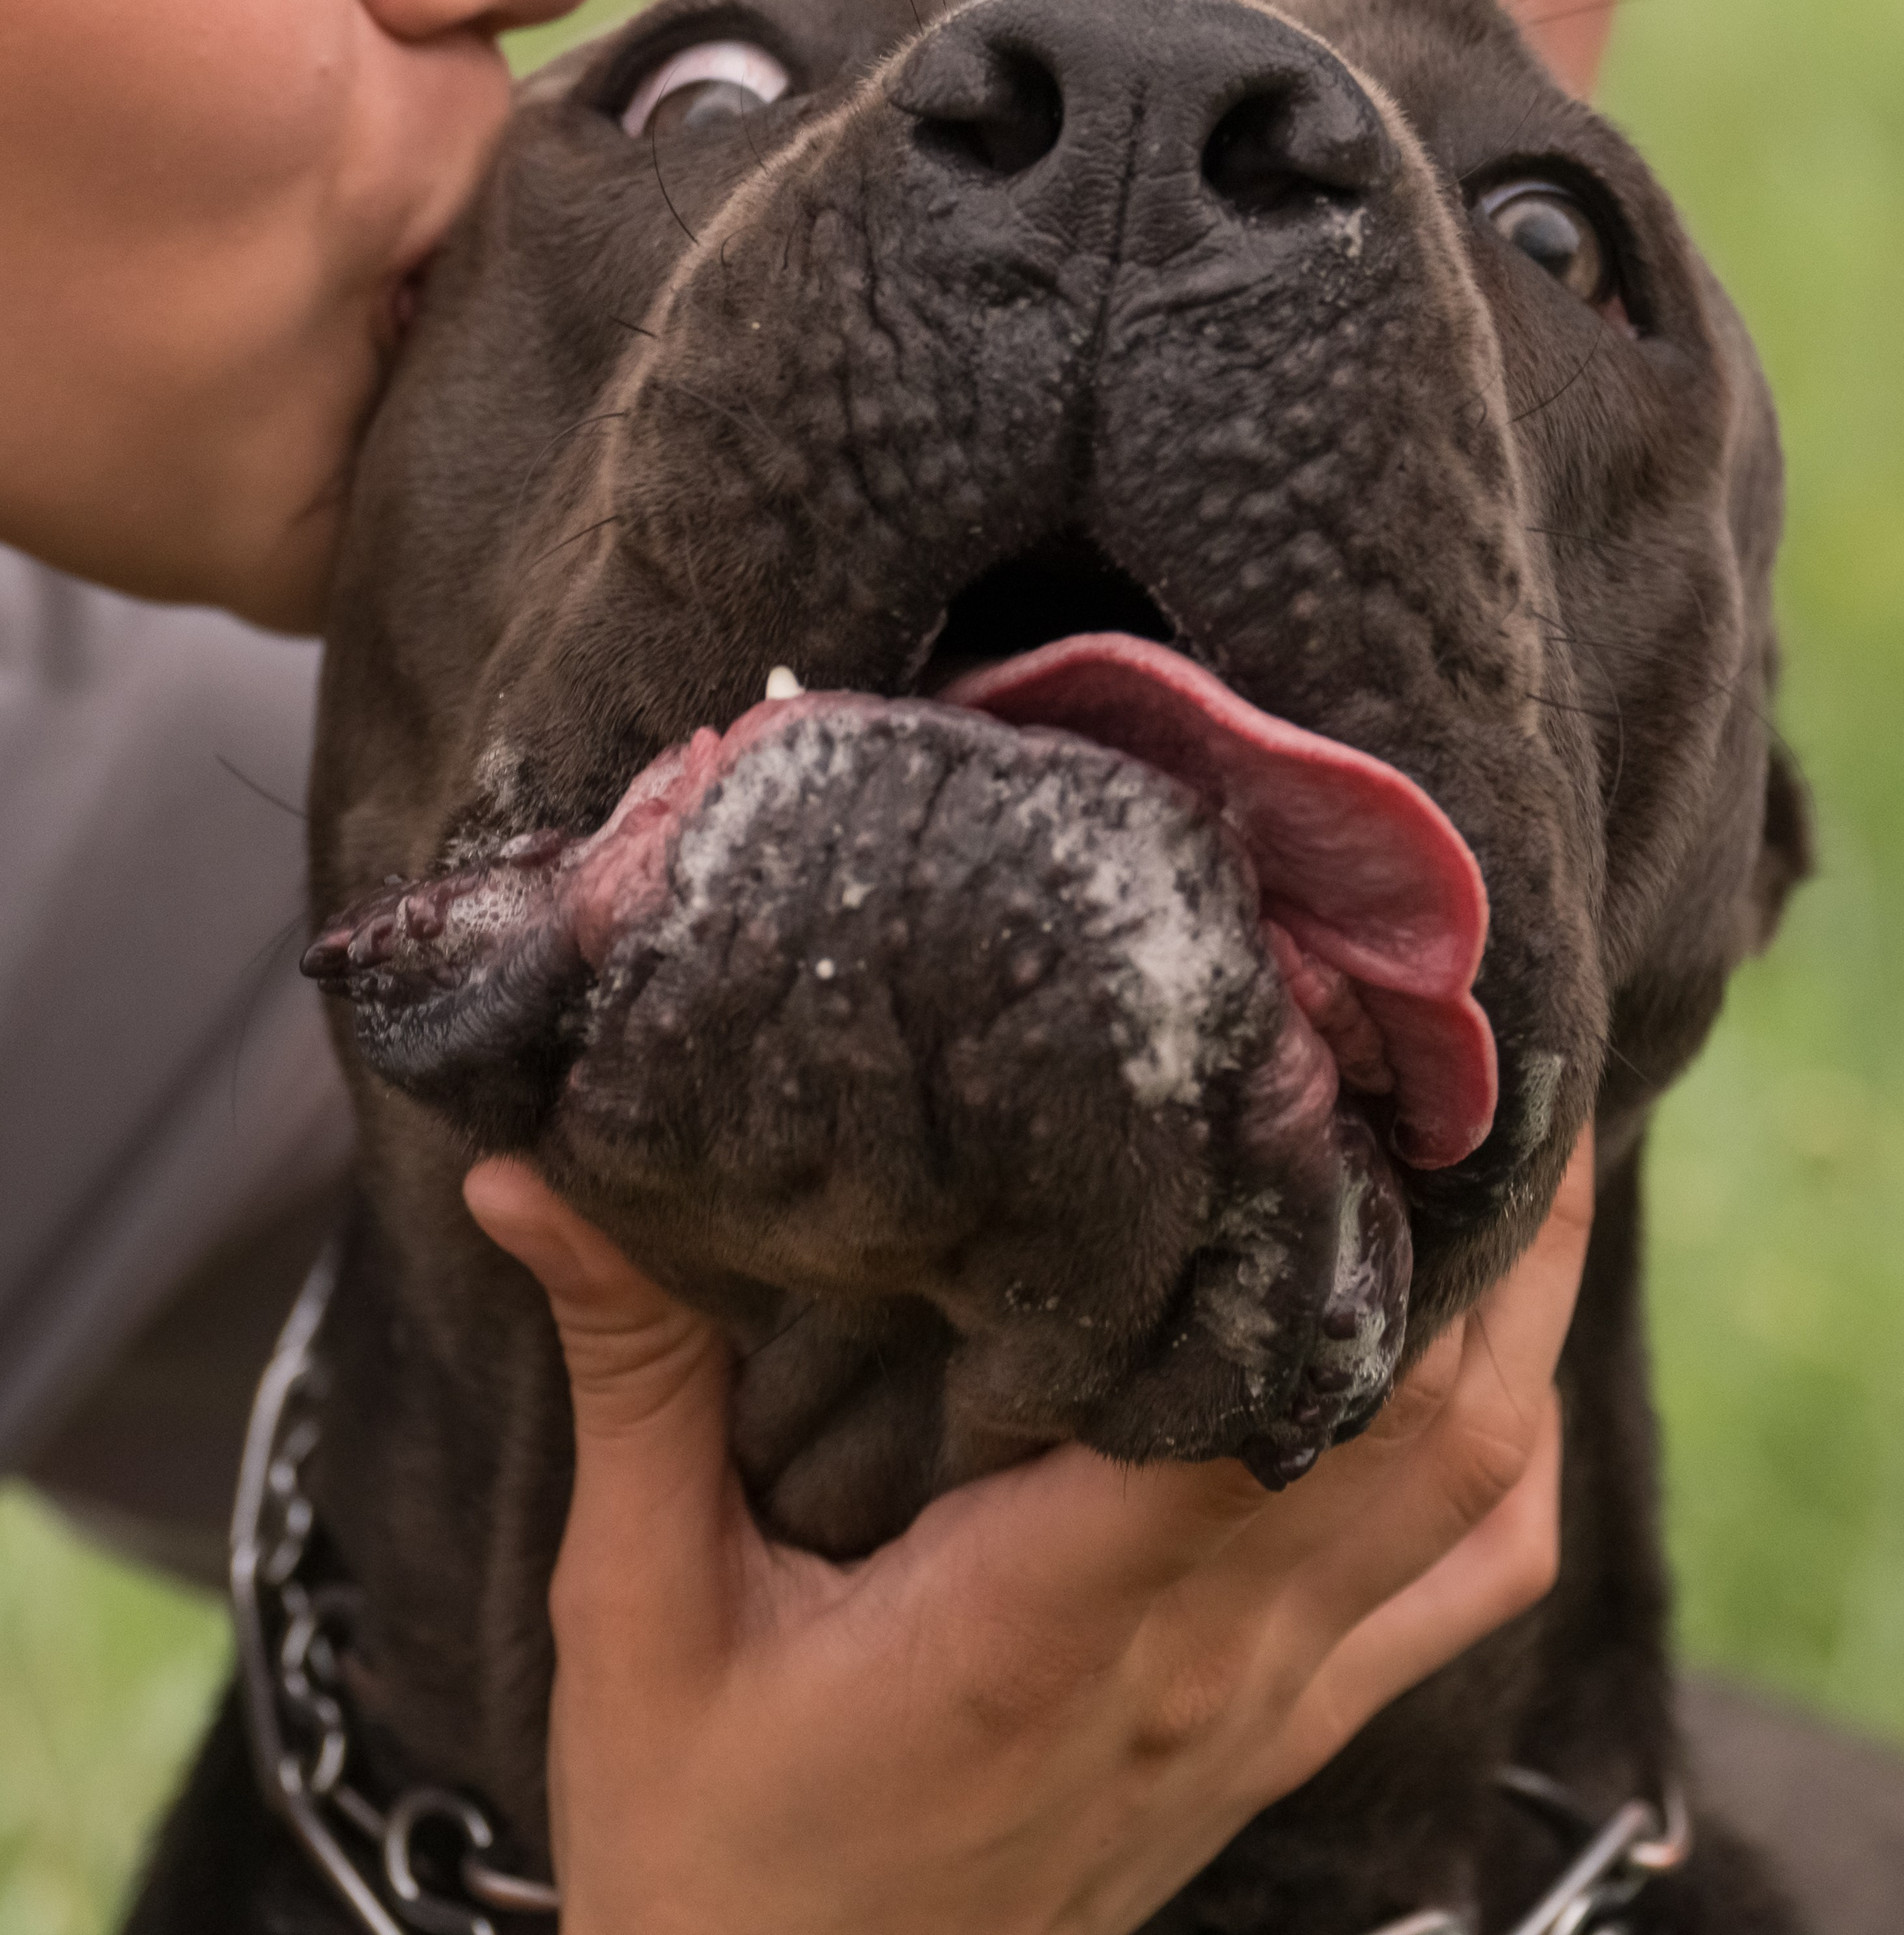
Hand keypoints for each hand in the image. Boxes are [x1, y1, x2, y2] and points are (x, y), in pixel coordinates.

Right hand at [465, 1131, 1592, 1934]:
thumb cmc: (708, 1850)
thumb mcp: (639, 1607)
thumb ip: (629, 1371)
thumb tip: (531, 1170)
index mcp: (1052, 1608)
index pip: (1266, 1390)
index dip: (1337, 1220)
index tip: (1351, 1053)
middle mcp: (1203, 1654)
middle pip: (1437, 1420)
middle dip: (1491, 1228)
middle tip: (1468, 1045)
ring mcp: (1264, 1707)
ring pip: (1477, 1496)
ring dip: (1519, 1322)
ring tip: (1499, 1151)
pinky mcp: (1276, 1739)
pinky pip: (1459, 1593)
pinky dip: (1502, 1464)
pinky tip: (1474, 1364)